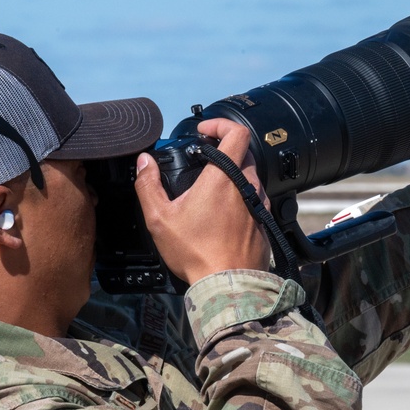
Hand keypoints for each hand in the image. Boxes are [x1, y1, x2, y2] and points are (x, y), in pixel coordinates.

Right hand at [134, 118, 270, 284]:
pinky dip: (240, 196)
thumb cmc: (197, 253)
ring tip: (210, 187)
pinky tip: (222, 213)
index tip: (204, 130)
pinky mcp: (264, 222)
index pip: (236, 132)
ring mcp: (260, 204)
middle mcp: (247, 186)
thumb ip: (148, 185)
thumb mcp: (160, 219)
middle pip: (243, 152)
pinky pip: (255, 198)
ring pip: (250, 175)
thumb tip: (144, 162)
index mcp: (224, 178)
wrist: (229, 286)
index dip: (221, 123)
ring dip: (232, 173)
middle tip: (203, 157)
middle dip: (223, 149)